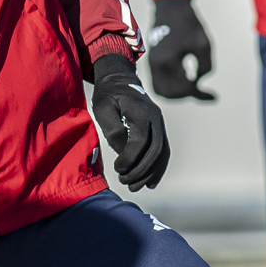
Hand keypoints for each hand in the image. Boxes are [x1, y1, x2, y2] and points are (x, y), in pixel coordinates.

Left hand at [89, 54, 169, 191]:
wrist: (121, 80)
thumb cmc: (108, 94)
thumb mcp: (102, 107)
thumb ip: (112, 127)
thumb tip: (122, 149)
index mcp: (141, 112)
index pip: (140, 141)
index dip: (130, 158)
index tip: (117, 168)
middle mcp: (155, 118)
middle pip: (154, 150)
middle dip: (140, 170)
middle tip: (124, 180)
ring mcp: (160, 124)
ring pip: (161, 154)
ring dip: (149, 173)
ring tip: (133, 186)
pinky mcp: (159, 130)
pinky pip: (163, 152)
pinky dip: (158, 169)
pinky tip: (149, 182)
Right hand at [145, 0, 215, 100]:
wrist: (171, 9)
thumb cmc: (188, 25)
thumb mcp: (204, 45)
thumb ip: (205, 67)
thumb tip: (198, 82)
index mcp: (169, 60)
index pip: (184, 89)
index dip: (199, 94)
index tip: (213, 95)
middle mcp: (157, 65)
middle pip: (170, 94)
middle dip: (187, 95)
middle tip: (201, 90)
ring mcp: (152, 64)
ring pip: (161, 92)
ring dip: (177, 94)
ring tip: (192, 87)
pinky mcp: (151, 63)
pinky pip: (158, 84)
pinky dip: (170, 88)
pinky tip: (183, 81)